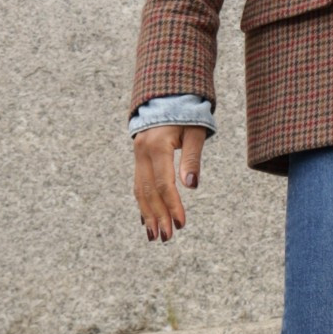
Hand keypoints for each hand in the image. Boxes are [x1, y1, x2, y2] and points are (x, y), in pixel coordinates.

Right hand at [133, 123, 207, 242]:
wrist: (167, 95)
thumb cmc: (188, 113)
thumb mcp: (195, 132)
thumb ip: (192, 158)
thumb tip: (191, 186)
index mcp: (157, 147)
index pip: (164, 184)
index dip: (173, 205)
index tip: (181, 224)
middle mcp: (143, 152)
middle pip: (149, 192)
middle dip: (158, 217)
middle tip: (167, 238)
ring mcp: (137, 155)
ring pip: (140, 190)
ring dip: (148, 215)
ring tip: (155, 236)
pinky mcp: (138, 158)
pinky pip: (138, 184)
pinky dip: (142, 203)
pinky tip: (147, 220)